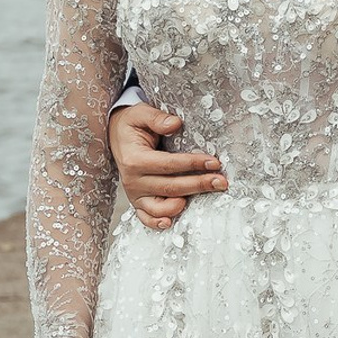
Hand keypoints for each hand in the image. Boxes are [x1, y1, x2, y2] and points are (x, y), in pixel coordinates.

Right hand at [110, 103, 225, 231]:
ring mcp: (134, 193)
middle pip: (170, 187)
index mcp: (135, 159)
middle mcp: (133, 180)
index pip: (169, 164)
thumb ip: (157, 118)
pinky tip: (171, 222)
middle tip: (221, 181)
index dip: (193, 164)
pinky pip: (145, 217)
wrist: (116, 136)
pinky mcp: (137, 201)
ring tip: (206, 197)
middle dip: (199, 184)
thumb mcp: (141, 114)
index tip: (214, 162)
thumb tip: (175, 124)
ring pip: (160, 207)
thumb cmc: (132, 126)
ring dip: (184, 205)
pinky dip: (157, 223)